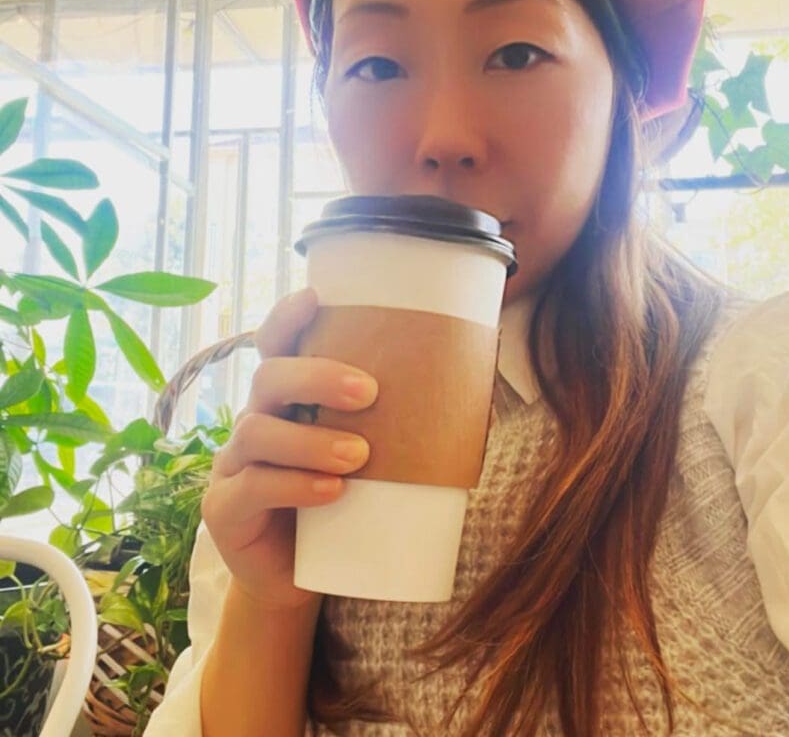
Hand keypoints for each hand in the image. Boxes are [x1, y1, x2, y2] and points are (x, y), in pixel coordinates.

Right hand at [200, 288, 377, 611]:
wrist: (300, 581)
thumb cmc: (342, 507)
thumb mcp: (369, 460)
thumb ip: (398, 424)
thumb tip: (473, 383)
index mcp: (286, 401)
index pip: (276, 345)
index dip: (288, 317)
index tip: (316, 298)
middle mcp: (253, 421)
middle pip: (269, 378)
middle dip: (317, 377)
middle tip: (369, 392)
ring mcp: (233, 465)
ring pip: (258, 432)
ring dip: (311, 439)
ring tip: (359, 456)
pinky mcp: (225, 510)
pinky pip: (253, 487)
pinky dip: (294, 485)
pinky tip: (330, 492)